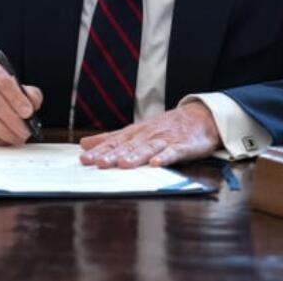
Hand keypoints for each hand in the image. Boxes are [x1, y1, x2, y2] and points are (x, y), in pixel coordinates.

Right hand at [0, 59, 42, 144]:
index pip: (2, 81)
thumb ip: (29, 93)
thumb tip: (33, 103)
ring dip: (6, 132)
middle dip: (13, 120)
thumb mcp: (15, 87)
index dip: (17, 98)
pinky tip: (4, 139)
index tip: (28, 112)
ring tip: (17, 137)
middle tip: (25, 130)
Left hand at [78, 102, 219, 168]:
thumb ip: (110, 139)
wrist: (198, 117)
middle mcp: (147, 136)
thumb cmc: (165, 127)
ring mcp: (165, 140)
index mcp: (135, 134)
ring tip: (123, 164)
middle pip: (128, 146)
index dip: (99, 151)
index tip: (84, 159)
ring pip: (148, 148)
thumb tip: (84, 143)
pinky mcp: (182, 146)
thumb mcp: (135, 131)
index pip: (114, 142)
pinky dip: (165, 157)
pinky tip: (156, 163)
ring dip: (135, 156)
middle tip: (98, 163)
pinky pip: (173, 152)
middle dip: (113, 155)